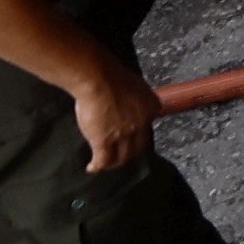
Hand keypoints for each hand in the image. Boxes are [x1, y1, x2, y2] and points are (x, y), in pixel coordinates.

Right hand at [74, 54, 162, 175]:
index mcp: (152, 108)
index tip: (131, 136)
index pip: (148, 126)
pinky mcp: (105, 142)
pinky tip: (92, 168)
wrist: (99, 79)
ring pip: (122, 157)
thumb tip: (129, 101)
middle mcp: (142, 124)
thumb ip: (135, 97)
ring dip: (114, 162)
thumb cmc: (113, 75)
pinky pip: (103, 160)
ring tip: (107, 163)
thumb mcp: (135, 85)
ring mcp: (124, 135)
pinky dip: (97, 166)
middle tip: (121, 155)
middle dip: (130, 153)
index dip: (138, 134)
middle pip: (139, 146)